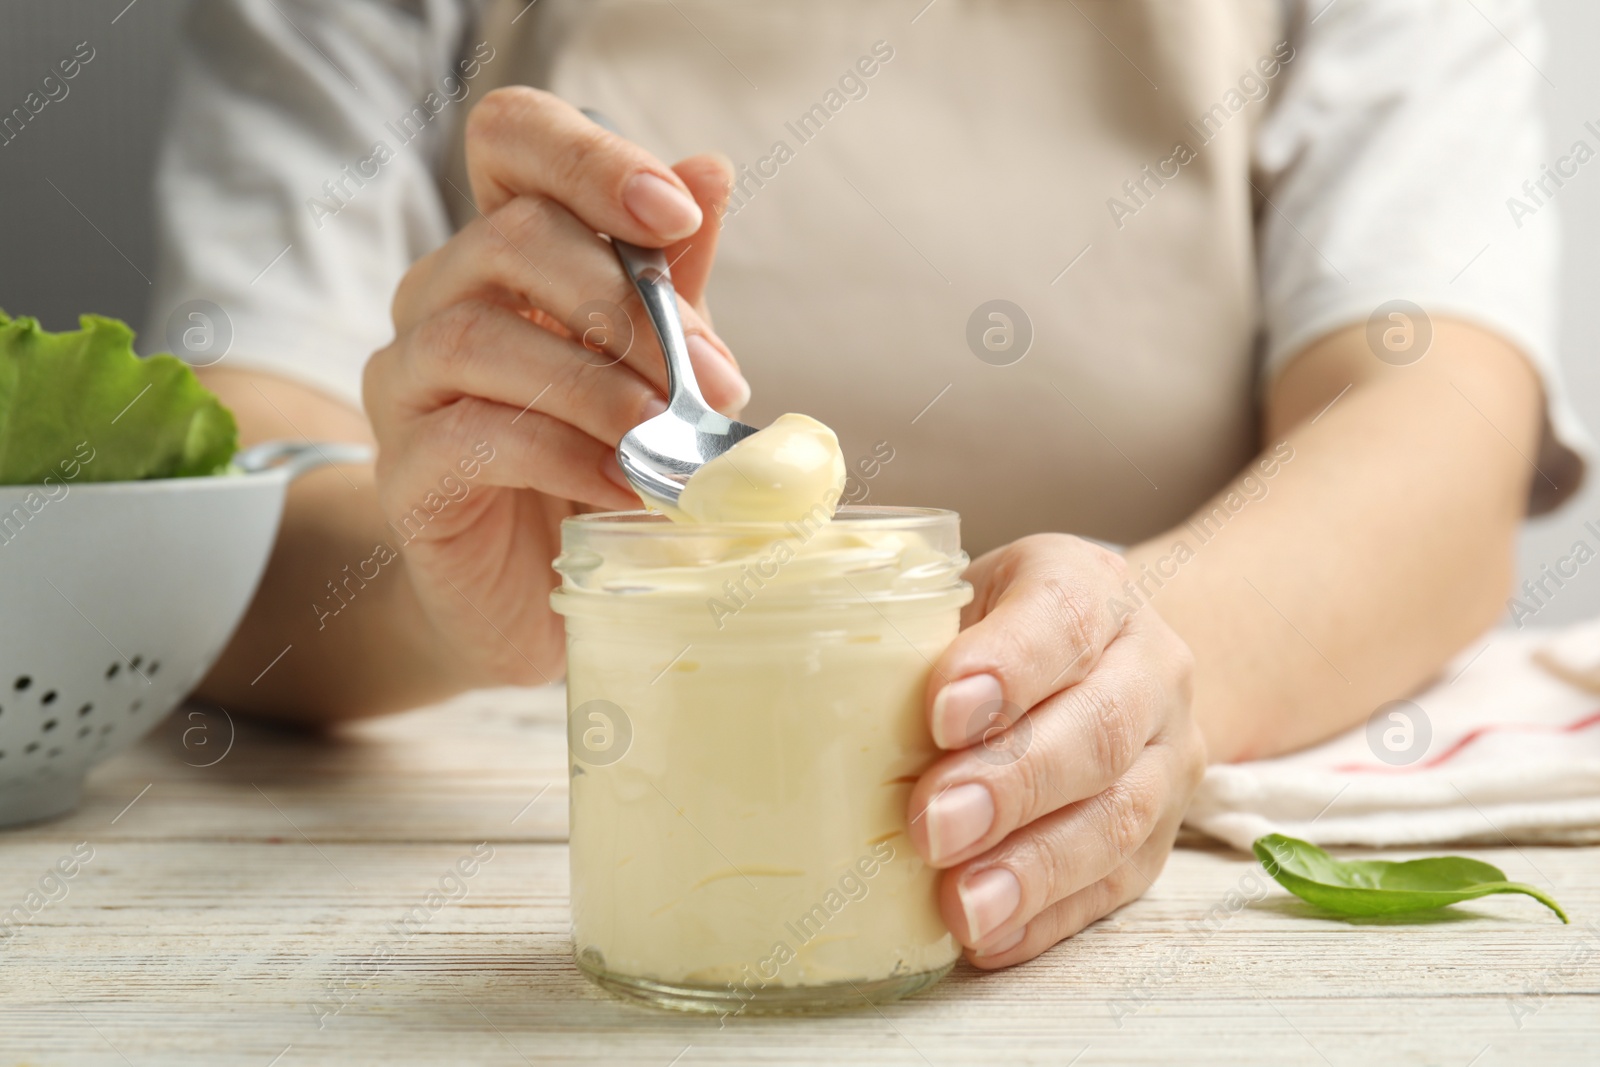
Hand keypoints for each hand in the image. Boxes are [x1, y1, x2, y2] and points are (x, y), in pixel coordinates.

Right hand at [362, 88, 747, 684]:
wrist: (536, 599)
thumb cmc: (598, 465)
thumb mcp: (654, 366)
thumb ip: (671, 278)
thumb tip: (710, 168)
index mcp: (505, 252)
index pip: (510, 138)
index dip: (588, 157)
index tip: (676, 215)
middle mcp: (439, 299)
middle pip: (507, 236)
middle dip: (622, 302)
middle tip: (706, 379)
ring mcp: (407, 385)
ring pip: (477, 336)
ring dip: (594, 385)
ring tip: (665, 439)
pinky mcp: (403, 473)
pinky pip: (470, 435)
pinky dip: (562, 455)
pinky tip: (622, 486)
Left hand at [907, 534, 1204, 965]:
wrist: (1101, 665)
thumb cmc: (994, 632)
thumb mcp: (956, 599)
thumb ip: (904, 631)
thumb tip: (803, 688)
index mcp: (1089, 586)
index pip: (1063, 616)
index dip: (1007, 668)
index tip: (942, 714)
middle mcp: (1146, 667)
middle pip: (1098, 729)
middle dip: (1011, 784)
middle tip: (933, 825)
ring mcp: (1166, 756)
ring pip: (1117, 817)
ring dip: (1033, 868)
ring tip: (962, 905)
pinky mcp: (1159, 838)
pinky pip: (1114, 885)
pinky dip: (1048, 916)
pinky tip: (990, 936)